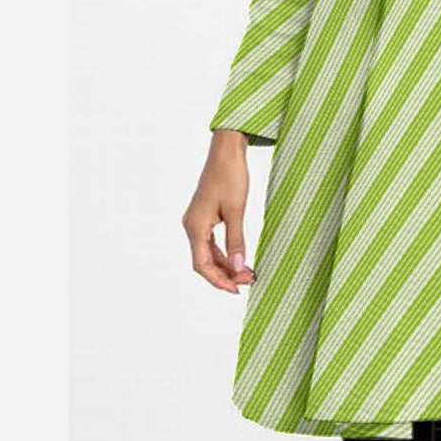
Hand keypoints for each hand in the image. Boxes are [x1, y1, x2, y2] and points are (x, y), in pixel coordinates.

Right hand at [182, 129, 256, 293]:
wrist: (226, 151)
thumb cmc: (230, 176)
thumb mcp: (237, 210)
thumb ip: (237, 240)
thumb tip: (239, 267)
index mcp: (195, 226)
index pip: (202, 265)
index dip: (219, 280)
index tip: (237, 289)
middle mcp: (191, 226)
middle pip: (204, 262)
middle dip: (225, 274)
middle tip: (248, 281)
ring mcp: (197, 221)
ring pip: (208, 253)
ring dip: (226, 264)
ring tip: (247, 273)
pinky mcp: (204, 216)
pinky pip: (211, 242)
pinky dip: (225, 252)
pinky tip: (239, 258)